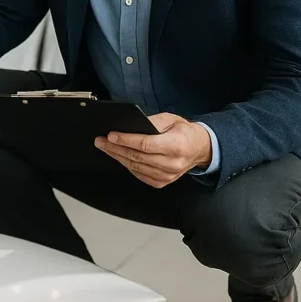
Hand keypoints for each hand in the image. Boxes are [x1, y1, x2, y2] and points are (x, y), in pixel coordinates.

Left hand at [94, 113, 211, 187]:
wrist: (199, 149)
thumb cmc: (184, 133)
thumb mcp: (171, 119)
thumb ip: (152, 122)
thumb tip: (131, 125)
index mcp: (176, 146)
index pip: (145, 144)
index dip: (126, 140)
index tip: (111, 136)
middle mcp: (172, 163)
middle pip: (137, 157)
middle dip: (115, 148)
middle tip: (101, 141)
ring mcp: (168, 175)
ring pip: (136, 167)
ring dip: (117, 157)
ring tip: (105, 147)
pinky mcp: (162, 182)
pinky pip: (139, 175)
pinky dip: (127, 165)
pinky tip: (118, 157)